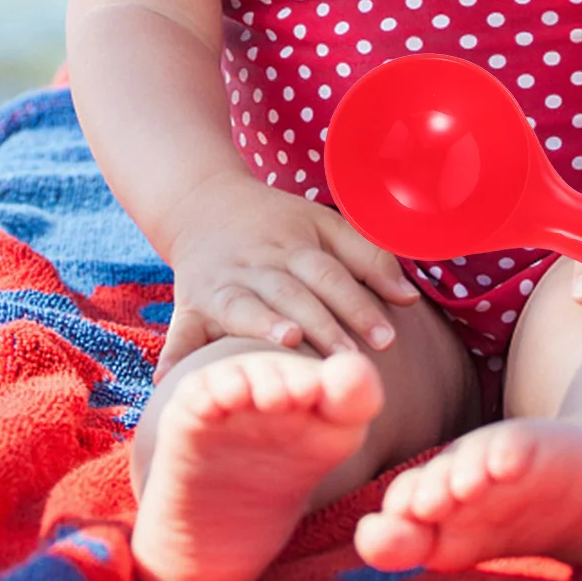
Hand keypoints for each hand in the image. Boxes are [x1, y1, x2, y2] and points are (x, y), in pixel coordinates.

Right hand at [153, 171, 422, 380]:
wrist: (203, 202)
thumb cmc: (277, 223)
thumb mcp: (323, 224)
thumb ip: (368, 257)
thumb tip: (411, 298)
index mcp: (295, 242)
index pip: (331, 274)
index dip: (359, 303)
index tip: (387, 337)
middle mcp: (259, 263)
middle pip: (294, 292)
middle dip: (323, 325)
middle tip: (349, 360)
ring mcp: (222, 283)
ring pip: (245, 305)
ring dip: (263, 324)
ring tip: (288, 342)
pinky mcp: (190, 304)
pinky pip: (182, 329)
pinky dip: (177, 352)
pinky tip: (171, 378)